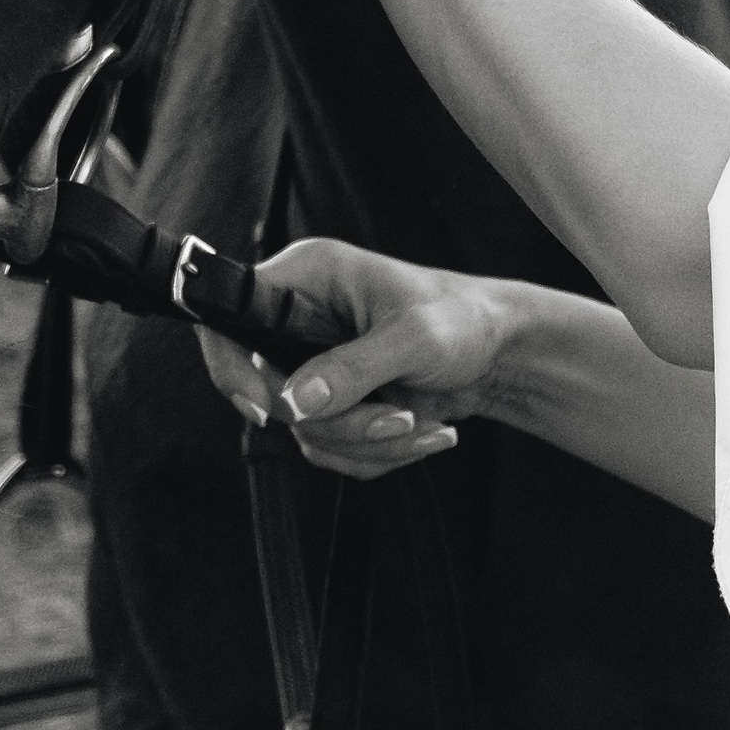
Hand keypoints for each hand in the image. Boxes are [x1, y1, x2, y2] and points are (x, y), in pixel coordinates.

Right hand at [195, 235, 507, 479]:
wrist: (499, 353)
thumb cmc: (462, 319)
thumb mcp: (413, 339)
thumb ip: (352, 369)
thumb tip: (296, 401)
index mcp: (307, 277)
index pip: (231, 319)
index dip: (232, 367)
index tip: (265, 409)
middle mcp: (300, 318)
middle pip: (271, 391)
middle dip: (338, 420)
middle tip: (396, 419)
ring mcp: (314, 363)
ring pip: (304, 428)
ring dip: (366, 440)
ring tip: (424, 427)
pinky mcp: (333, 400)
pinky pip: (328, 446)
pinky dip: (375, 452)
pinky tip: (422, 432)